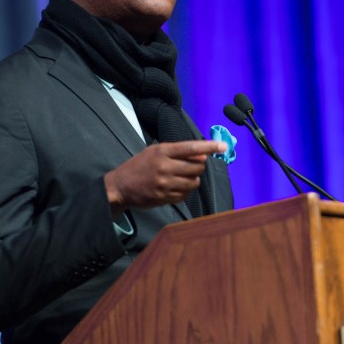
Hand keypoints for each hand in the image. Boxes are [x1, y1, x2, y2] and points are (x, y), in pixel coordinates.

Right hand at [104, 140, 227, 213]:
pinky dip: (185, 191)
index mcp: (162, 151)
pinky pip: (186, 195)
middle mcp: (164, 166)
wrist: (120, 186)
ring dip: (193, 179)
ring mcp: (164, 183)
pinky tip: (176, 187)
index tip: (223, 146)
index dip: (209, 147)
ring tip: (183, 177)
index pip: (191, 147)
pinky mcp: (164, 197)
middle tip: (193, 166)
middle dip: (199, 166)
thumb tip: (202, 156)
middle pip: (197, 166)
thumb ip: (177, 152)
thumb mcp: (154, 151)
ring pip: (194, 182)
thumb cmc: (139, 166)